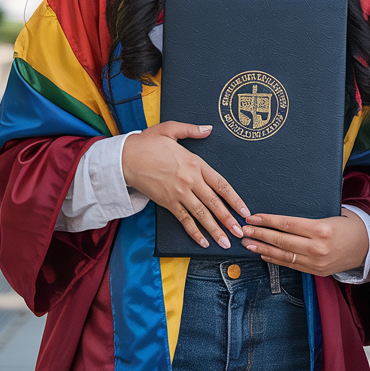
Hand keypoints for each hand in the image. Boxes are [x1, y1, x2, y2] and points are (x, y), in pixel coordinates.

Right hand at [121, 121, 248, 249]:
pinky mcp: (167, 203)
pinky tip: (203, 242)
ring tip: (226, 242)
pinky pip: (184, 220)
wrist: (125, 158)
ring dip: (215, 230)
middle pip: (214, 203)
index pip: (221, 184)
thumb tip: (209, 128)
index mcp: (195, 163)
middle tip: (241, 233)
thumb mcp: (171, 129)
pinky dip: (194, 232)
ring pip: (201, 215)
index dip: (235, 199)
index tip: (244, 210)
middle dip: (229, 220)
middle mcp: (190, 180)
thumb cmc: (147, 143)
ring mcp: (179, 193)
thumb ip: (192, 130)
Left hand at [240, 211, 369, 275]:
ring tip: (249, 244)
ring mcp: (316, 262)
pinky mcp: (316, 271)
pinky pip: (291, 265)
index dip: (268, 221)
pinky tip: (264, 254)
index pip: (287, 224)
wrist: (366, 246)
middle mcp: (317, 247)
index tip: (253, 218)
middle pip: (282, 240)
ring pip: (284, 255)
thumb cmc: (348, 225)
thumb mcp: (332, 214)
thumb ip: (310, 217)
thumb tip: (284, 215)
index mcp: (321, 229)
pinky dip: (275, 260)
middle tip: (244, 230)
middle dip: (260, 235)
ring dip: (263, 249)